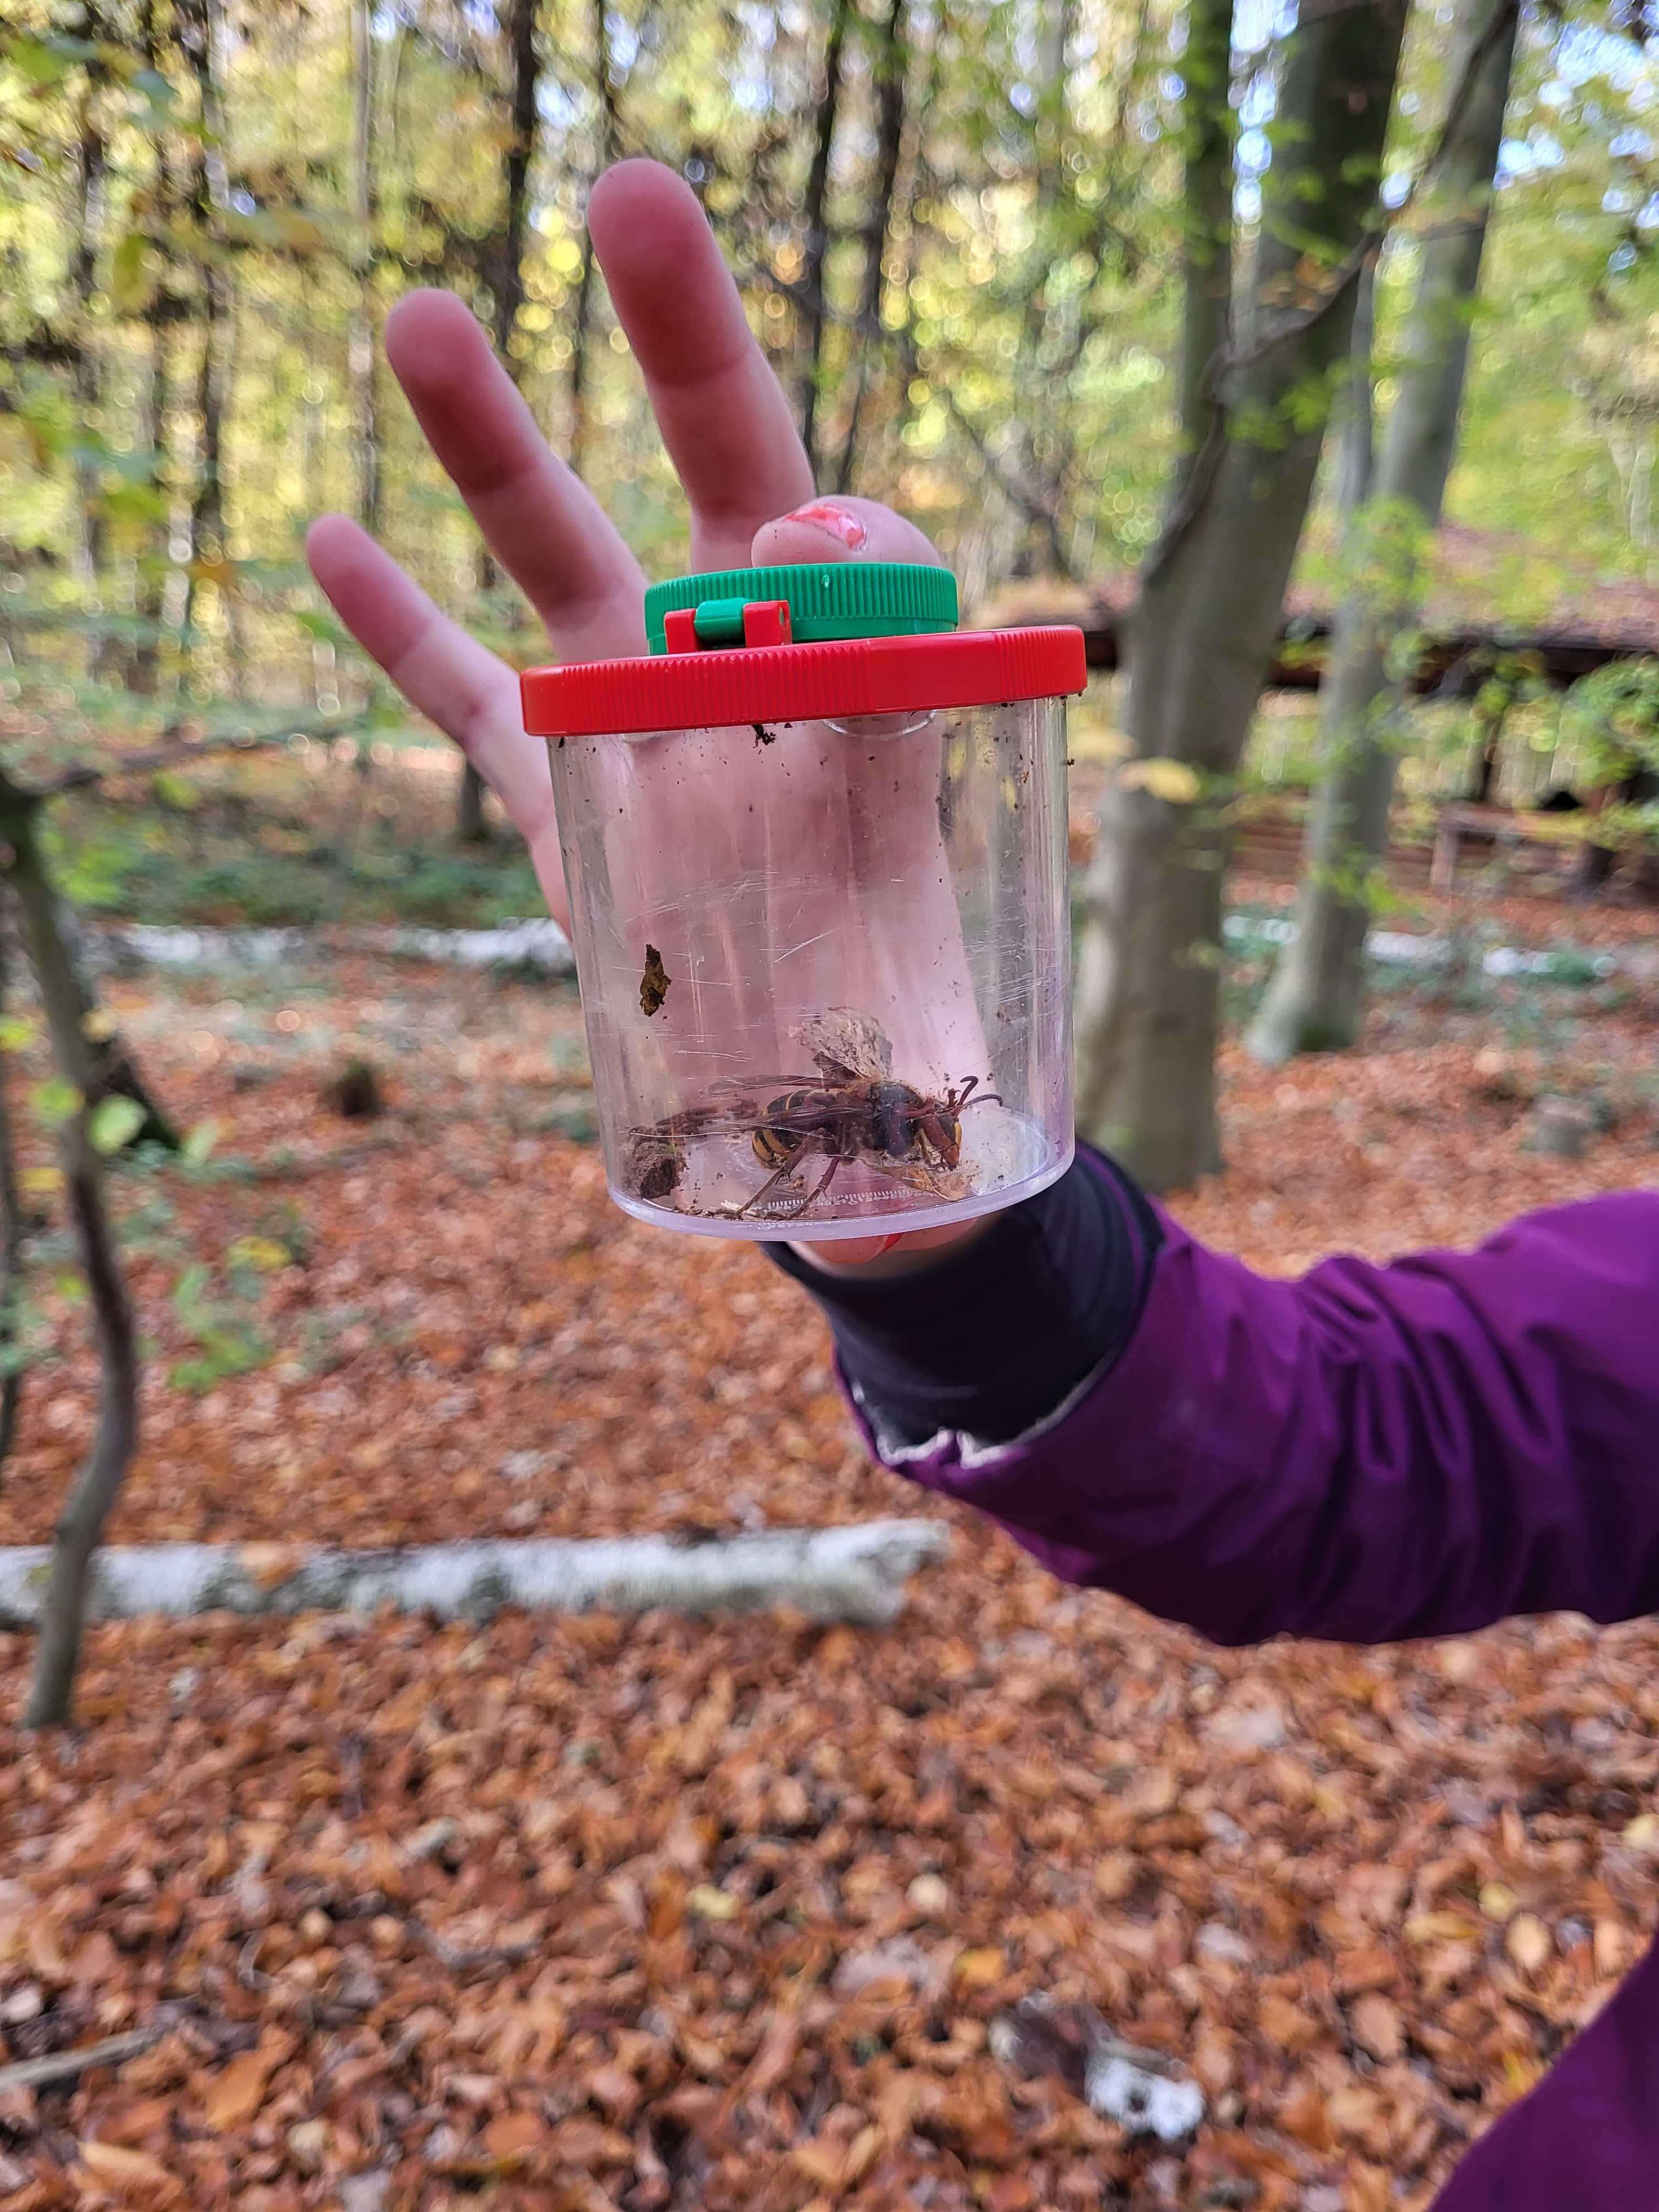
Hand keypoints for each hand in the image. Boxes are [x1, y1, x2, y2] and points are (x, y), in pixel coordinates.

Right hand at [306, 157, 974, 1266]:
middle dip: (679, 336)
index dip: (832, 529)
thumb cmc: (904, 983)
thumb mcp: (932, 823)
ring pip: (560, 558)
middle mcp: (751, 670)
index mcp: (861, 673)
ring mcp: (643, 724)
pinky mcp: (560, 798)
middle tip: (633, 196)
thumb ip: (900, 678)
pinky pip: (463, 699)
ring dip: (490, 445)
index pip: (849, 539)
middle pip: (710, 466)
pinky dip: (396, 628)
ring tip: (417, 315)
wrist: (831, 1114)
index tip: (802, 545)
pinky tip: (323, 534)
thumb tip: (816, 533)